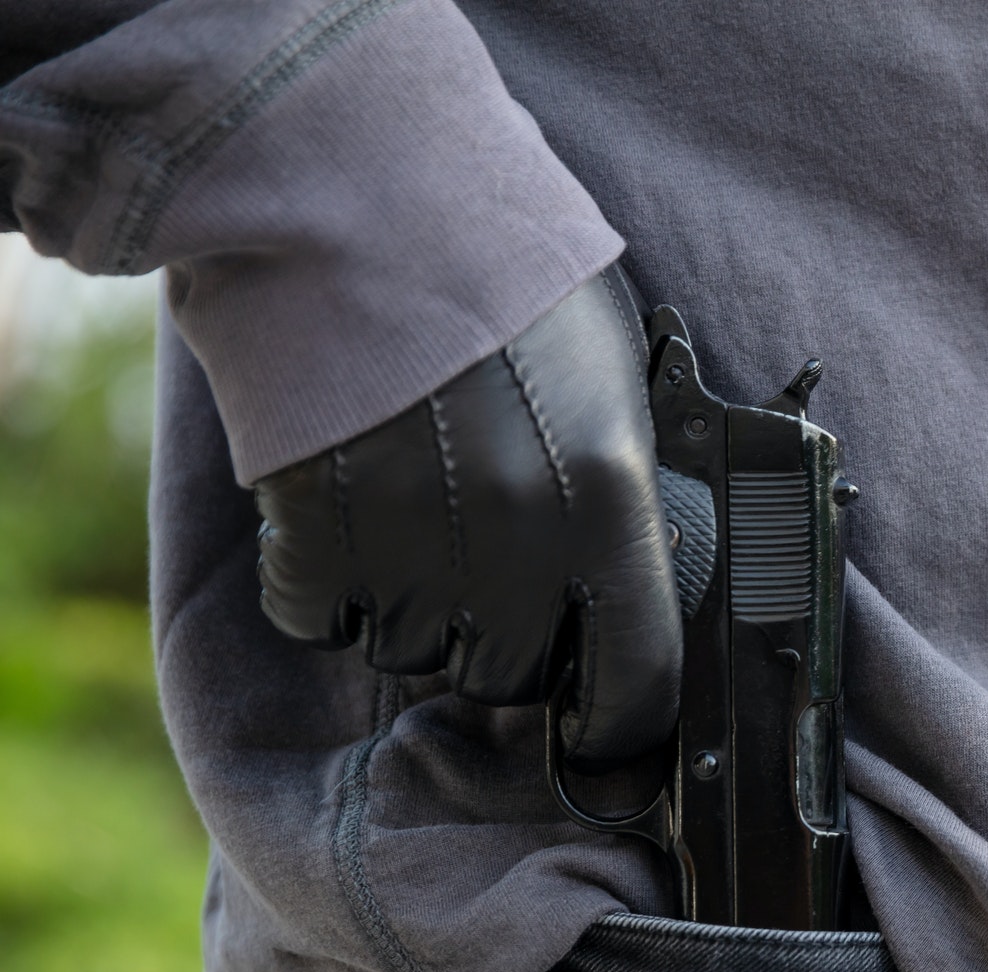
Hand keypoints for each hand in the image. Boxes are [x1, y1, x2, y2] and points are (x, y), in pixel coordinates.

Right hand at [252, 267, 679, 770]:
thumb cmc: (509, 275)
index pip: (638, 682)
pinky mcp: (312, 531)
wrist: (372, 196)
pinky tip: (347, 514)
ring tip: (414, 514)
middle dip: (507, 643)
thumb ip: (622, 491)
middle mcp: (520, 547)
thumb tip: (632, 573)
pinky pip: (320, 617)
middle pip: (514, 676)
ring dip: (415, 609)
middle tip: (490, 571)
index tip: (601, 722)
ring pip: (412, 653)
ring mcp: (410, 545)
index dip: (620, 719)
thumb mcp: (614, 382)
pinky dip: (328, 586)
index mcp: (613, 505)